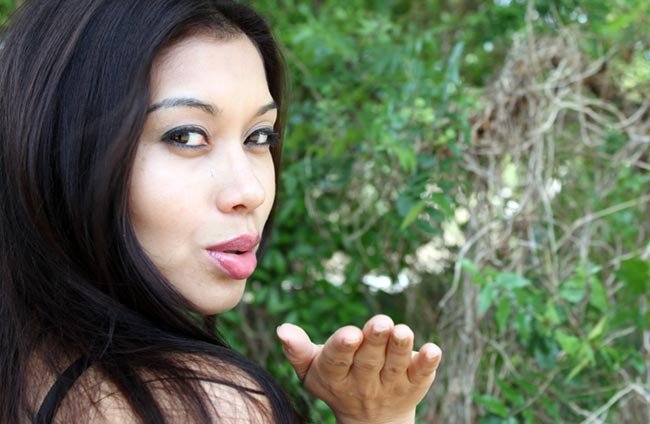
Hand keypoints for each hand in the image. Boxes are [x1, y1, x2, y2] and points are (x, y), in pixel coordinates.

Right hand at [276, 315, 441, 423]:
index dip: (344, 348)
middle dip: (375, 340)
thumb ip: (298, 350)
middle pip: (369, 361)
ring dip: (400, 348)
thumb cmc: (338, 379)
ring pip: (395, 366)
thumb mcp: (313, 368)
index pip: (338, 362)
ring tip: (402, 331)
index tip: (350, 334)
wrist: (372, 420)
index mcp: (335, 376)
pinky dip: (428, 363)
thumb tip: (282, 329)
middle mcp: (363, 383)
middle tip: (380, 322)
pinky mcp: (414, 385)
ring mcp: (390, 385)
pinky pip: (422, 375)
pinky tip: (433, 350)